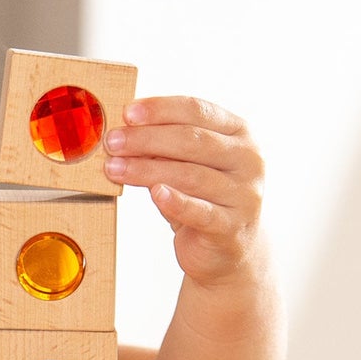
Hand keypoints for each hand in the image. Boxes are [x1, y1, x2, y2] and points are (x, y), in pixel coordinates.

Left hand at [103, 97, 264, 287]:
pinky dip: (176, 202)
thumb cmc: (202, 199)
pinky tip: (155, 193)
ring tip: (114, 168)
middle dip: (146, 139)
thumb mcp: (186, 166)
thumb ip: (164, 149)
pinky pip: (200, 212)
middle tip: (113, 141)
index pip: (197, 110)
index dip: (160, 110)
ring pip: (190, 175)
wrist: (226, 250)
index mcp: (238, 133)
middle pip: (192, 140)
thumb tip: (125, 132)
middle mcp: (247, 160)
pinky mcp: (232, 227)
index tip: (127, 113)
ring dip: (147, 169)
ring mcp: (243, 194)